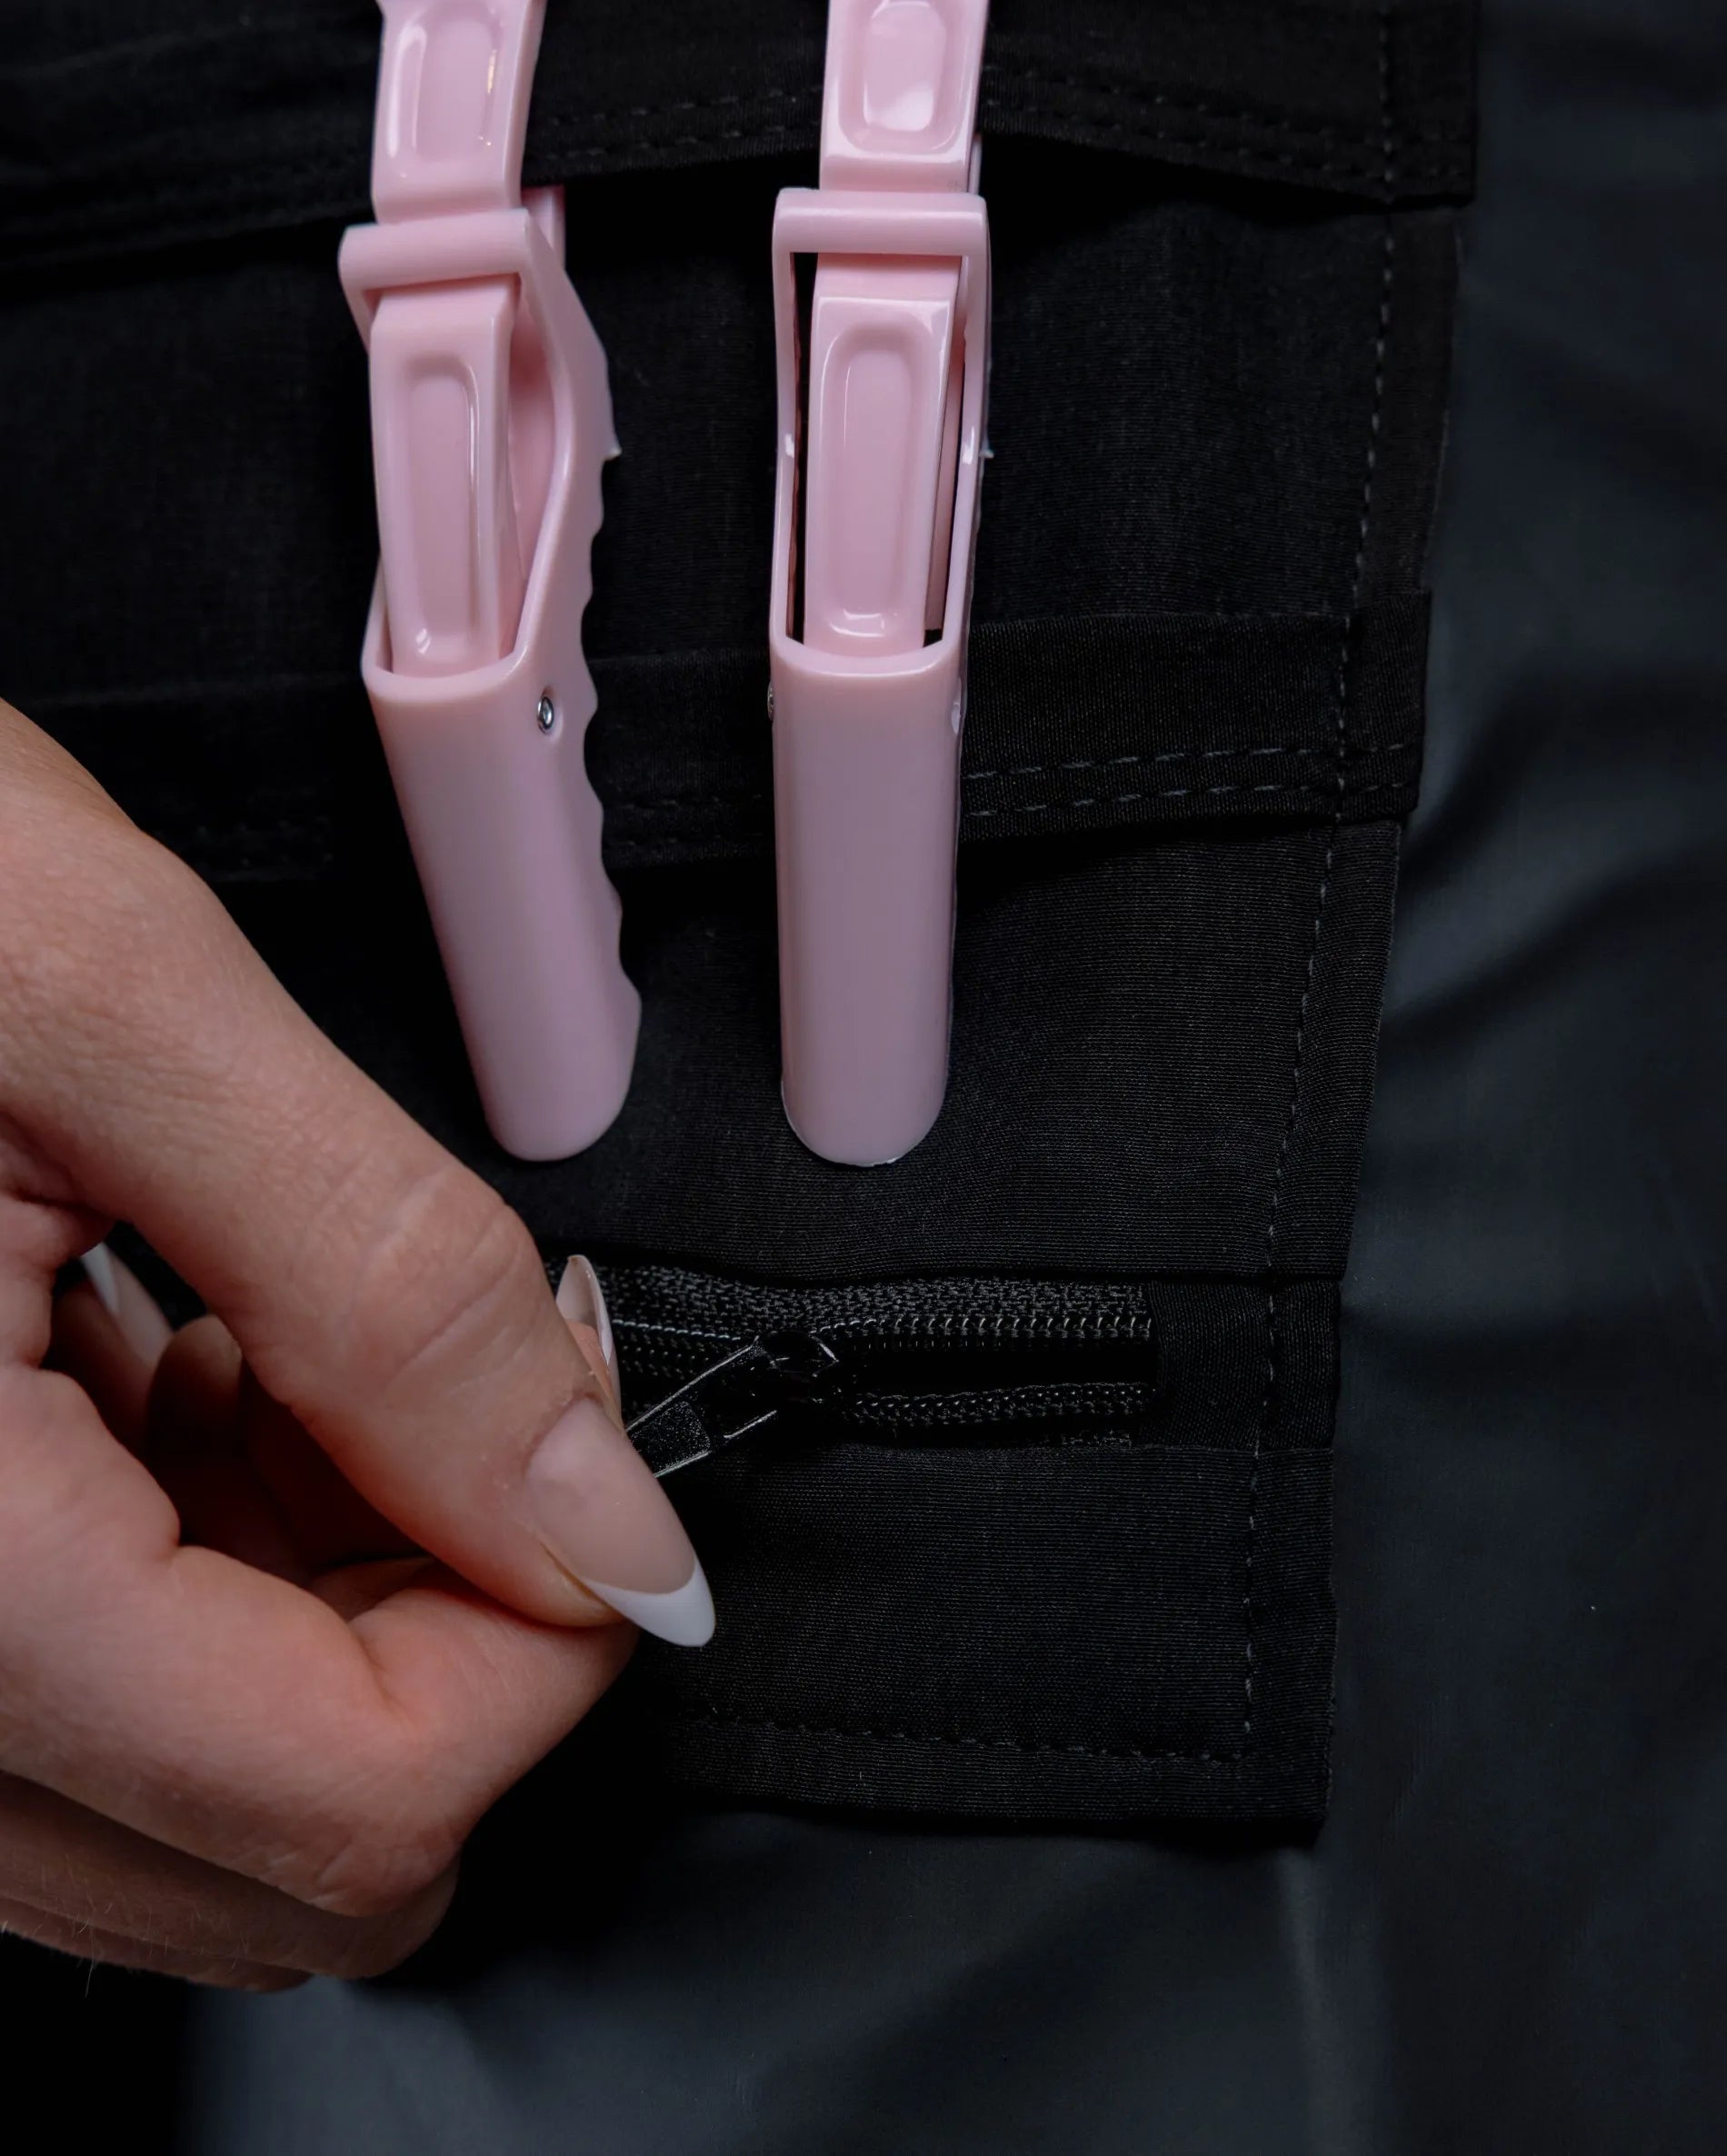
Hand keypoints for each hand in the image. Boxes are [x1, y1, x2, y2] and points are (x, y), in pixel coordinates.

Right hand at [0, 703, 708, 1989]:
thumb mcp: (108, 1001)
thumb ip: (385, 1281)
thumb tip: (602, 1521)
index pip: (345, 1797)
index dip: (546, 1631)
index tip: (592, 1460)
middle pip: (288, 1846)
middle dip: (441, 1612)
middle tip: (442, 1374)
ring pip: (209, 1798)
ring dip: (331, 1586)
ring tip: (282, 1341)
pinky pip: (107, 1708)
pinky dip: (218, 1565)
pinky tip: (186, 1371)